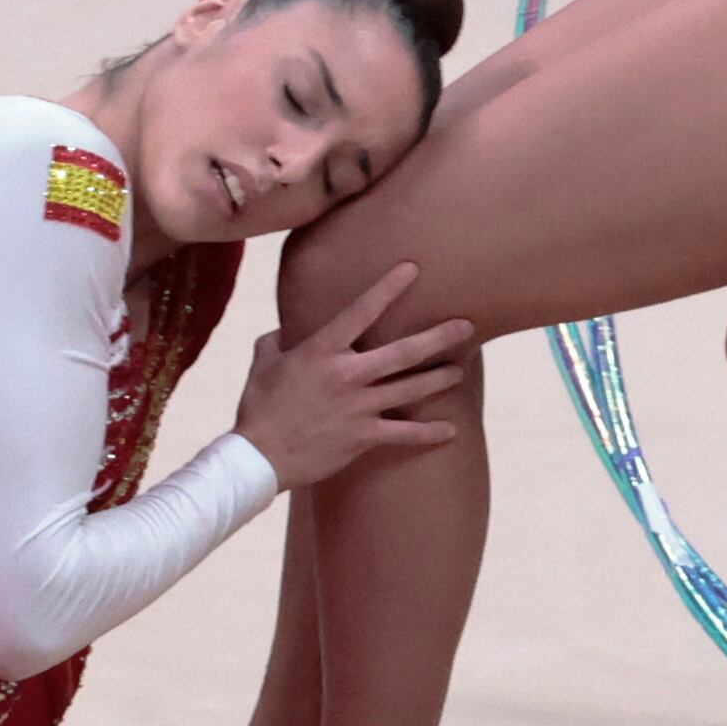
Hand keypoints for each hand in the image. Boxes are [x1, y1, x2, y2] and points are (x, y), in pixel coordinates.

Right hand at [231, 261, 476, 487]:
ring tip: (461, 371)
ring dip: (439, 379)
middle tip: (467, 326)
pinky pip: (405, 434)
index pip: (361, 311)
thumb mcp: (263, 363)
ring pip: (411, 389)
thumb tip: (286, 330)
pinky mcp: (364, 437)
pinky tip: (452, 431)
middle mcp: (347, 374)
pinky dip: (429, 433)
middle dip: (438, 337)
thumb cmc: (259, 407)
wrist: (259, 457)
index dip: (388, 288)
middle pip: (403, 352)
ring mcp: (359, 406)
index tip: (412, 269)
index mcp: (322, 350)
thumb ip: (278, 340)